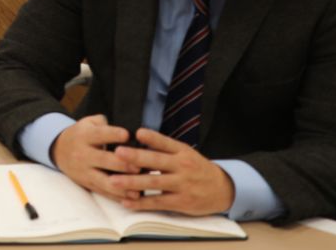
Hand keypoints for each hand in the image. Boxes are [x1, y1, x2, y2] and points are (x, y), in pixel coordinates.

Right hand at [51, 115, 140, 200]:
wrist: (58, 150)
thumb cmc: (82, 134)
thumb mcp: (88, 122)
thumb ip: (105, 123)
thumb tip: (126, 129)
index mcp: (85, 136)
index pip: (100, 134)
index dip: (113, 134)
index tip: (127, 135)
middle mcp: (83, 154)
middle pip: (104, 160)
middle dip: (122, 164)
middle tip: (139, 166)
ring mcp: (84, 171)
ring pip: (104, 181)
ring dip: (122, 185)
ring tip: (138, 187)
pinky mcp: (87, 184)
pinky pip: (104, 192)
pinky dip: (118, 196)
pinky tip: (133, 196)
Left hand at [109, 128, 235, 215]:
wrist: (221, 189)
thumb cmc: (196, 168)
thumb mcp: (184, 153)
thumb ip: (164, 146)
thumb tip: (139, 135)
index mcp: (182, 152)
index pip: (166, 142)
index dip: (152, 137)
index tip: (137, 132)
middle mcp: (182, 167)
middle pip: (157, 161)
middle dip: (136, 157)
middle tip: (117, 153)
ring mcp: (182, 185)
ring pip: (154, 183)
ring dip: (132, 182)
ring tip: (113, 181)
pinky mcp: (182, 202)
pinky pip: (158, 202)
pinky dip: (141, 203)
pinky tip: (127, 202)